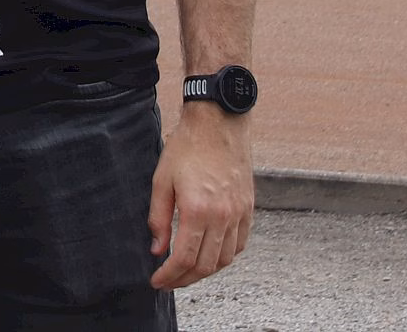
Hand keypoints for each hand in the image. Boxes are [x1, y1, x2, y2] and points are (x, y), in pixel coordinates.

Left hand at [146, 104, 254, 289]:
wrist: (218, 124)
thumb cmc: (187, 148)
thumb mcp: (162, 180)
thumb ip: (159, 219)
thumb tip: (158, 250)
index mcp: (198, 210)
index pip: (184, 258)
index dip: (169, 276)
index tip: (157, 282)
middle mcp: (223, 216)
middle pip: (206, 265)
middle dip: (185, 279)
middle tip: (169, 282)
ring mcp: (239, 213)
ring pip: (225, 259)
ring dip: (205, 272)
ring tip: (187, 272)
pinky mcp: (249, 208)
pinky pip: (239, 244)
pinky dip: (225, 257)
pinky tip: (210, 256)